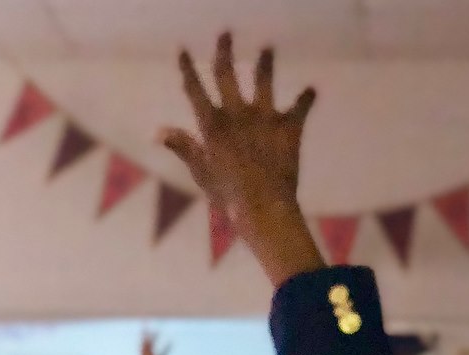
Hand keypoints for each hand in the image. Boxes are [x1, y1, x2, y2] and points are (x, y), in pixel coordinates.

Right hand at [160, 33, 324, 286]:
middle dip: (224, 50)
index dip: (187, 69)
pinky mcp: (288, 126)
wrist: (262, 206)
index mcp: (212, 124)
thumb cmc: (227, 195)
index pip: (195, 89)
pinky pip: (299, 107)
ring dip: (265, 62)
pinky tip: (311, 90)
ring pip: (263, 80)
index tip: (183, 50)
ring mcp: (263, 116)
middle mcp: (236, 112)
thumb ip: (182, 146)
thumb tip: (157, 131)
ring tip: (268, 48)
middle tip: (225, 33)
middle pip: (227, 72)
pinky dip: (306, 99)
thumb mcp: (200, 172)